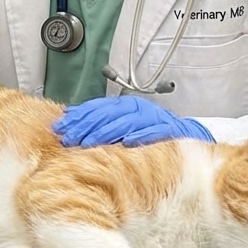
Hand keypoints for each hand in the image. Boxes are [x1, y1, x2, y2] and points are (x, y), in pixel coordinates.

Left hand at [52, 96, 213, 146]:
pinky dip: (140, 136)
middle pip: (107, 114)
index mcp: (125, 105)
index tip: (60, 127)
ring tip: (89, 142)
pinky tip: (126, 143)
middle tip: (69, 138)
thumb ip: (100, 122)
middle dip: (85, 125)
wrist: (187, 138)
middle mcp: (138, 108)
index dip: (77, 116)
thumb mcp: (123, 126)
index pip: (97, 107)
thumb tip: (69, 118)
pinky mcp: (169, 130)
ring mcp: (154, 118)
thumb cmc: (151, 134)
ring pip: (126, 122)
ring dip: (106, 132)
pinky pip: (153, 132)